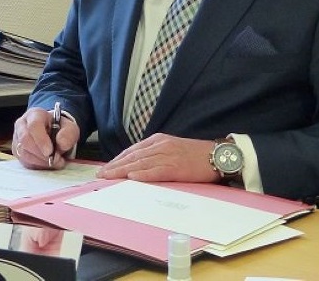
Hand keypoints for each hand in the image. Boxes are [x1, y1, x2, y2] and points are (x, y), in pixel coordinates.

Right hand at [13, 107, 79, 169]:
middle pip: (25, 140)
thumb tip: (61, 144)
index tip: (50, 152)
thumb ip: (68, 134)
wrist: (53, 133)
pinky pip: (24, 161)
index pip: (34, 125)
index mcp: (35, 114)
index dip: (41, 140)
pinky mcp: (17, 151)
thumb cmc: (59, 129)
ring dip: (40, 161)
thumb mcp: (70, 128)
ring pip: (23, 152)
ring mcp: (17, 139)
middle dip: (41, 153)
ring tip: (55, 162)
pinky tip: (47, 164)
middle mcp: (22, 125)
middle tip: (56, 160)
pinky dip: (37, 165)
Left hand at [96, 133, 219, 183]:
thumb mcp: (172, 148)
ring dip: (122, 171)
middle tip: (100, 175)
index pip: (132, 151)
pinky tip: (132, 178)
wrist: (217, 155)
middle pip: (132, 157)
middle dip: (115, 166)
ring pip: (140, 164)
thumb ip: (156, 153)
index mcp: (158, 140)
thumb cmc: (195, 155)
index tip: (105, 168)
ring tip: (109, 177)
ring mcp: (168, 155)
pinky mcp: (176, 167)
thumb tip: (138, 164)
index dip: (117, 160)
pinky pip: (156, 171)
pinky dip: (143, 175)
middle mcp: (160, 146)